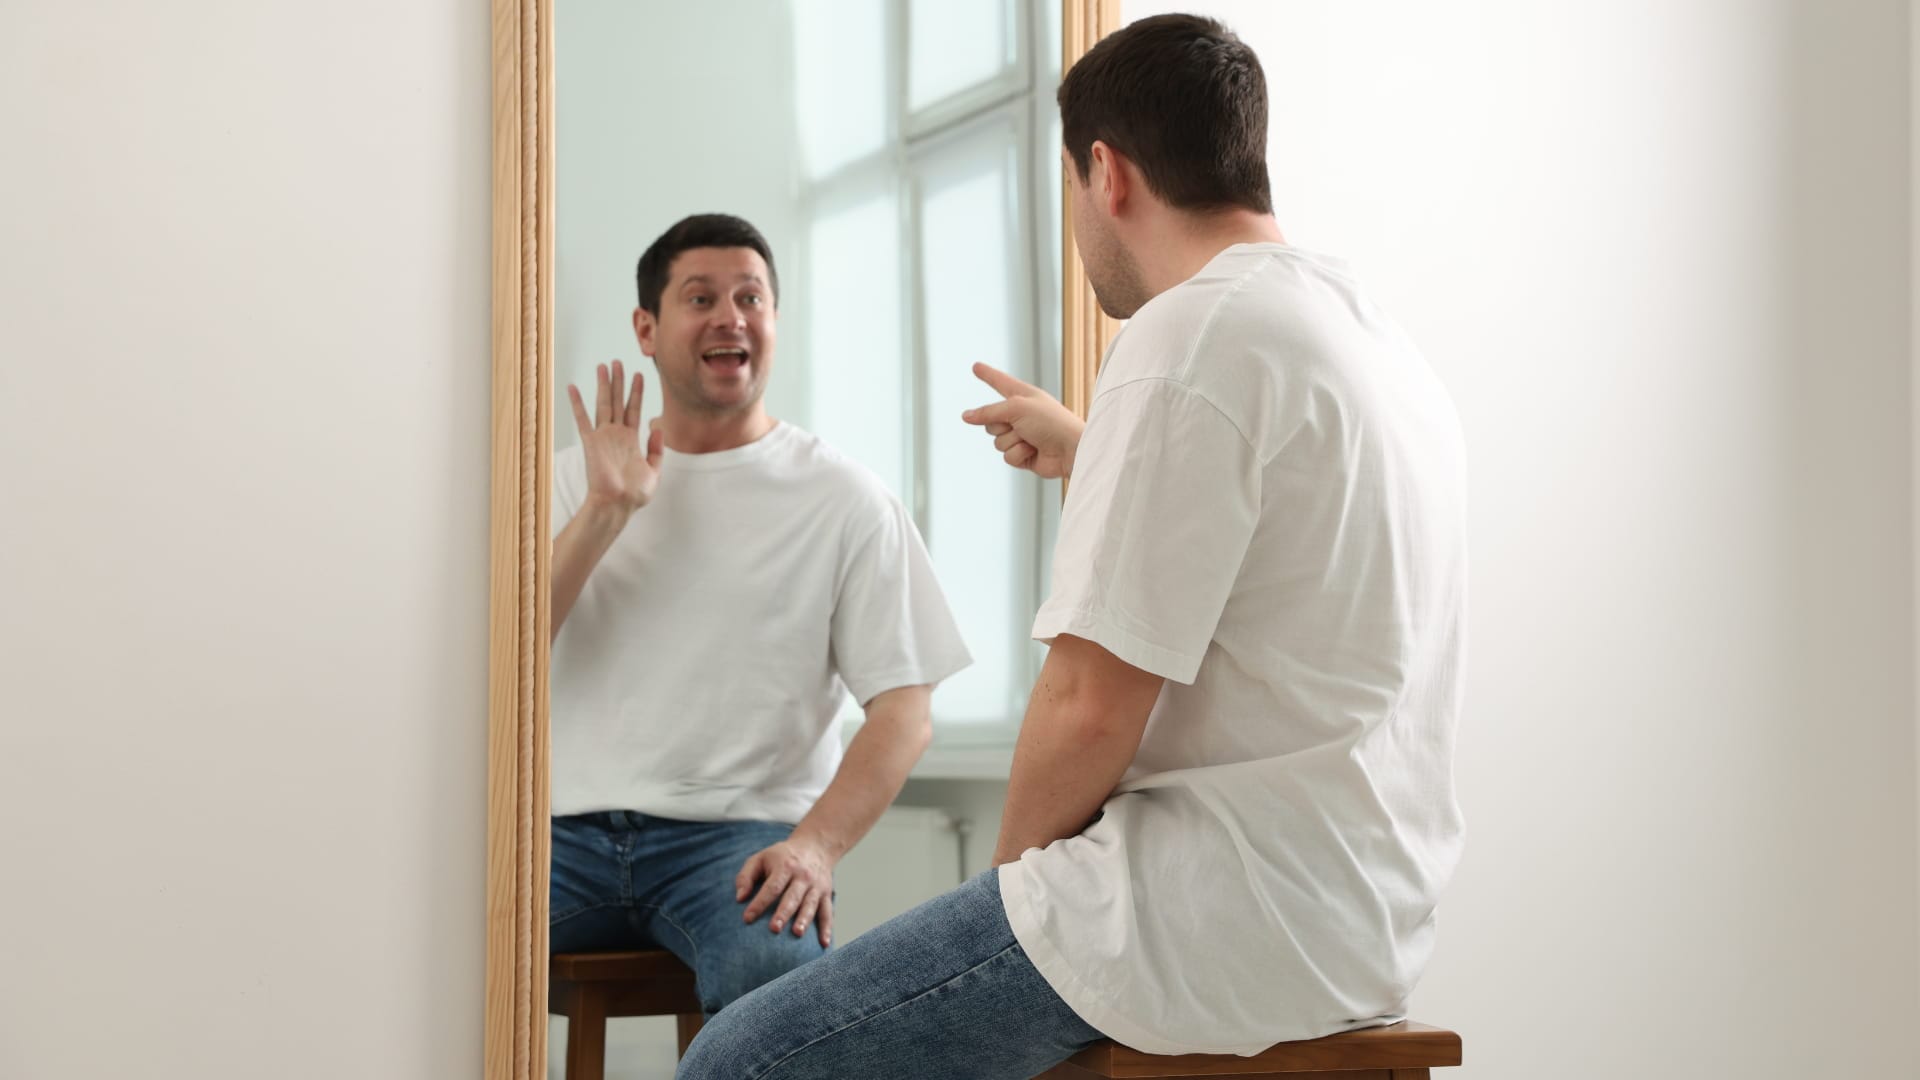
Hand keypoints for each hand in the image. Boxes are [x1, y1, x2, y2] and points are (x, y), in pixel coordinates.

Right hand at [567, 359, 663, 514]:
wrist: (617, 505)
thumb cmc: (634, 494)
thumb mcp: (654, 471)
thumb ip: (657, 451)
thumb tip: (658, 430)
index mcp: (632, 440)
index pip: (635, 410)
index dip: (637, 392)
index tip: (639, 374)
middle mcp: (617, 435)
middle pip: (618, 401)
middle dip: (619, 381)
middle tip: (618, 361)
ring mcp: (603, 437)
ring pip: (603, 404)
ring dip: (603, 385)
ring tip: (603, 366)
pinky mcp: (591, 442)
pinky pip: (582, 419)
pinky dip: (577, 403)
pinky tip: (573, 387)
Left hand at [735, 835, 835, 946]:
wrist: (815, 846)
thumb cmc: (781, 857)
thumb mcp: (760, 858)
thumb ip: (745, 876)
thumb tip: (739, 898)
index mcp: (785, 866)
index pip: (772, 887)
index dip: (759, 903)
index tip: (747, 918)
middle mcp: (802, 876)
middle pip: (792, 896)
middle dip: (783, 913)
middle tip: (774, 929)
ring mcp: (816, 886)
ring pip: (810, 905)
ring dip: (804, 919)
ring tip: (797, 933)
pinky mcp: (826, 895)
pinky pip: (828, 912)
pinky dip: (827, 928)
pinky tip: (824, 943)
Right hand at [960, 363, 1083, 479]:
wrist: (1071, 449)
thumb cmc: (1050, 422)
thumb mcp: (1016, 408)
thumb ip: (989, 411)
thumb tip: (965, 416)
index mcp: (1022, 395)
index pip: (999, 382)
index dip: (987, 375)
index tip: (976, 366)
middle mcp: (1020, 414)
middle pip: (990, 420)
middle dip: (1001, 425)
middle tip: (1020, 424)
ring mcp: (1021, 435)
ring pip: (997, 441)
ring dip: (1013, 440)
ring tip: (1032, 438)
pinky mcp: (1023, 455)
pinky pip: (1007, 456)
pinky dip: (1019, 454)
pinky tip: (1034, 451)